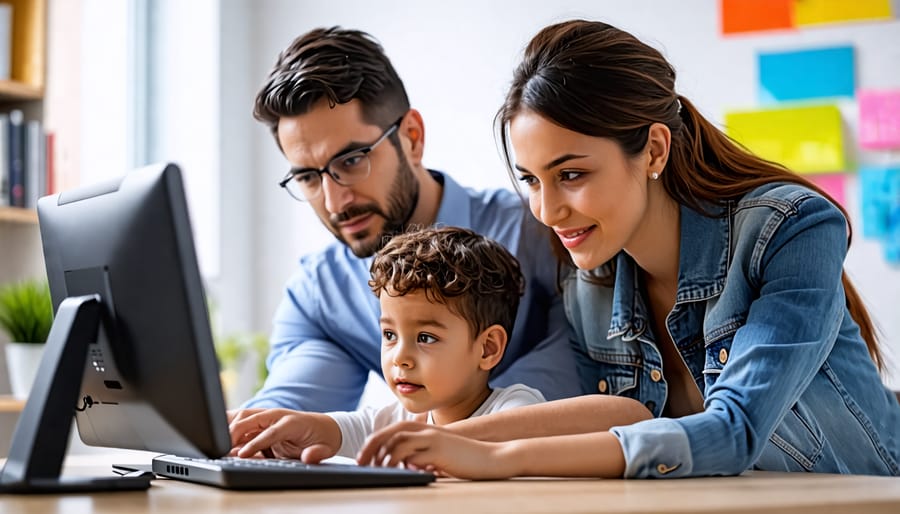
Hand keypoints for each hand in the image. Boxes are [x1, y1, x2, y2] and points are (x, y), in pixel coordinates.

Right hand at [228, 408, 340, 462]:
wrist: (323, 426)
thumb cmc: (322, 438)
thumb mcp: (325, 448)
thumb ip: (317, 453)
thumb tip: (309, 457)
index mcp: (292, 422)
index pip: (271, 432)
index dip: (255, 443)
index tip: (242, 454)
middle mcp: (277, 415)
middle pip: (251, 419)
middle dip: (234, 433)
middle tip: (221, 449)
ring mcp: (267, 415)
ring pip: (243, 415)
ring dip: (228, 426)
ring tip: (216, 442)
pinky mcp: (260, 419)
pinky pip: (241, 418)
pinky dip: (228, 422)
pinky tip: (217, 430)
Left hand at [356, 421, 514, 478]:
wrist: (491, 457)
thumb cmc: (466, 459)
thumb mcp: (440, 454)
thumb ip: (422, 456)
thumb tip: (406, 466)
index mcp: (425, 430)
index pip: (392, 431)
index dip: (375, 442)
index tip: (363, 456)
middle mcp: (426, 431)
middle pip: (390, 434)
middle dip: (372, 448)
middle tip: (361, 463)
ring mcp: (432, 440)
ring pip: (398, 443)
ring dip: (383, 457)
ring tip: (374, 470)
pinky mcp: (439, 452)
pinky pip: (413, 457)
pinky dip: (401, 464)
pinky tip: (396, 473)